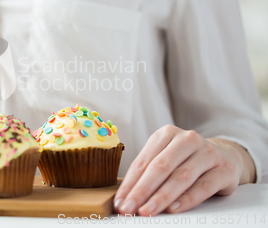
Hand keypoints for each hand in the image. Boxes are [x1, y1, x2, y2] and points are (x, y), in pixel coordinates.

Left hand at [114, 125, 255, 215]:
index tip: (119, 202)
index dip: (130, 183)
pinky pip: (202, 187)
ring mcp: (208, 153)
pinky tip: (172, 209)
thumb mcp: (166, 158)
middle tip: (129, 208)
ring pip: (180, 177)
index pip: (143, 161)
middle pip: (160, 167)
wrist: (225, 156)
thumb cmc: (186, 160)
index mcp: (166, 133)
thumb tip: (126, 197)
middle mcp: (187, 139)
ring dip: (161, 197)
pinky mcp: (224, 169)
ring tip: (147, 211)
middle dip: (141, 191)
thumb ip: (148, 173)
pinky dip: (186, 200)